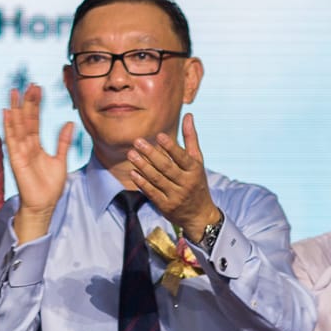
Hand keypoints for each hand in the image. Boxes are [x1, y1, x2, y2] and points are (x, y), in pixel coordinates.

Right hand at [3, 84, 73, 242]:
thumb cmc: (50, 186)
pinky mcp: (16, 159)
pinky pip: (12, 140)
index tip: (37, 88)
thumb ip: (63, 142)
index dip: (36, 104)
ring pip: (17, 126)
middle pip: (25, 119)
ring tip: (14, 92)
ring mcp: (20, 152)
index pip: (35, 120)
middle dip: (27, 102)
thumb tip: (69, 122)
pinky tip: (7, 112)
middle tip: (29, 84)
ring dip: (16, 109)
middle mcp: (26, 146)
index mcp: (36, 146)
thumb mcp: (61, 160)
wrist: (43, 205)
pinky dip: (9, 126)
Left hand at [130, 116, 220, 235]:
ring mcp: (175, 196)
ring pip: (157, 179)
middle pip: (166, 167)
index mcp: (195, 170)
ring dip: (143, 166)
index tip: (158, 135)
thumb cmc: (197, 182)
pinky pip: (152, 193)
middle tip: (137, 142)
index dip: (171, 147)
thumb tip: (188, 115)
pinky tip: (133, 172)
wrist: (199, 215)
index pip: (182, 157)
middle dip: (151, 154)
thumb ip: (191, 139)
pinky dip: (142, 183)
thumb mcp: (197, 161)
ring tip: (131, 154)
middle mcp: (186, 183)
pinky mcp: (165, 206)